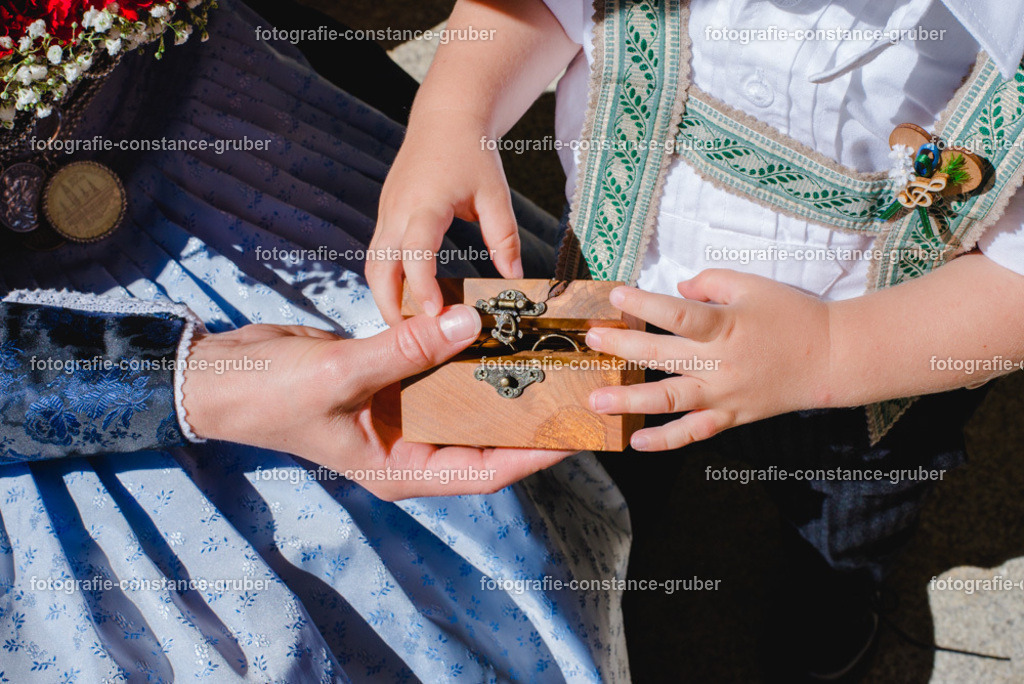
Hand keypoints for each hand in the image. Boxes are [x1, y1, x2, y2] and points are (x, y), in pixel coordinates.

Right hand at [182, 305, 568, 498]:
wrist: (225, 375)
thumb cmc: (272, 394)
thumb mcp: (342, 374)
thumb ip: (407, 350)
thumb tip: (470, 326)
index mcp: (401, 468)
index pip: (483, 472)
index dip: (531, 456)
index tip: (572, 434)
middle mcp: (409, 448)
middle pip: (484, 440)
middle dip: (525, 417)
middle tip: (571, 388)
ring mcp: (401, 417)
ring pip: (464, 404)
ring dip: (498, 382)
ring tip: (544, 355)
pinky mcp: (392, 385)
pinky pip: (439, 372)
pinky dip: (462, 355)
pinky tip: (489, 329)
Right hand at [367, 110, 522, 325]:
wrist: (445, 119)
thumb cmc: (471, 153)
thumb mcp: (495, 194)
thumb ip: (504, 237)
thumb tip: (513, 276)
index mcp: (425, 204)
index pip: (416, 251)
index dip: (422, 285)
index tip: (434, 313)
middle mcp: (397, 211)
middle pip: (379, 268)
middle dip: (391, 305)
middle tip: (413, 336)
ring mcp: (386, 214)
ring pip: (374, 265)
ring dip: (386, 297)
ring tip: (410, 324)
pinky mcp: (385, 217)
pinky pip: (379, 255)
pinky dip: (388, 281)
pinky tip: (407, 299)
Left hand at [585, 270, 833, 450]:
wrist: (831, 358)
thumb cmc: (792, 315)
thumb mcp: (752, 285)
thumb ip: (710, 283)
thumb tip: (676, 290)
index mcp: (725, 326)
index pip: (675, 314)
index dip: (643, 304)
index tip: (615, 295)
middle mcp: (719, 363)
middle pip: (661, 357)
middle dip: (621, 348)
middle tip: (591, 341)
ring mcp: (723, 395)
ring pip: (669, 400)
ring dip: (629, 401)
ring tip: (596, 400)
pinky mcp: (731, 417)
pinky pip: (694, 432)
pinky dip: (665, 441)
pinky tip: (636, 442)